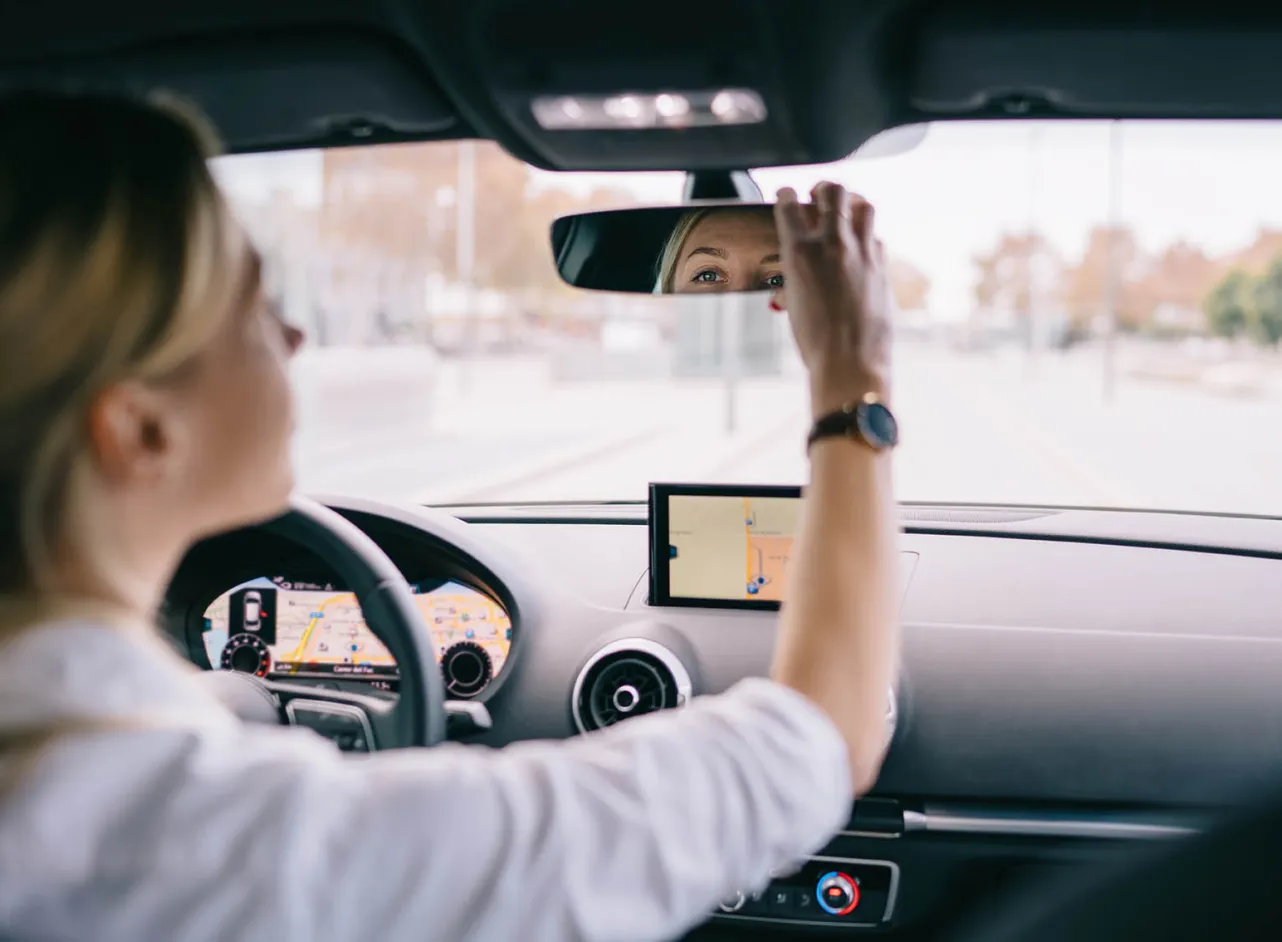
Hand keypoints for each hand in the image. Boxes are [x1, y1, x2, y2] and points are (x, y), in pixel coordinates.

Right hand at [774, 182, 892, 416]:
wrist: (850, 362)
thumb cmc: (815, 341)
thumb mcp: (793, 303)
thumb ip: (794, 276)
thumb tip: (795, 269)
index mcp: (801, 252)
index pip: (790, 204)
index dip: (786, 195)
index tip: (787, 196)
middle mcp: (833, 244)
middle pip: (834, 191)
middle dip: (824, 189)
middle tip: (819, 196)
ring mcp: (862, 253)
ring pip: (863, 205)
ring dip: (851, 205)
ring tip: (844, 215)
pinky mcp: (883, 267)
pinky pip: (876, 238)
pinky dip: (866, 238)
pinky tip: (859, 251)